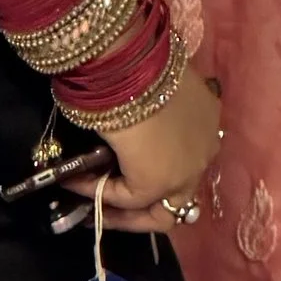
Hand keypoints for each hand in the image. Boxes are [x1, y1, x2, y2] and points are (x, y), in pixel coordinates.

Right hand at [73, 73, 223, 233]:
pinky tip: (74, 184)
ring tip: (93, 211)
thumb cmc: (135, 66)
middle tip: (110, 207)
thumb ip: (144, 111)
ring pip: (161, 210)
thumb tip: (121, 122)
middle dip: (142, 207)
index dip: (155, 169)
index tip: (123, 168)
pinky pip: (128, 198)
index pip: (186, 159)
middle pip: (179, 195)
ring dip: (124, 214)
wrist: (129, 65)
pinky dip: (99, 194)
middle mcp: (205, 150)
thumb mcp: (147, 89)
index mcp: (206, 121)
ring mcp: (187, 170)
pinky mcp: (158, 182)